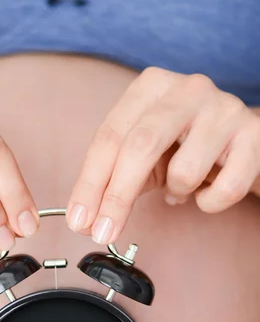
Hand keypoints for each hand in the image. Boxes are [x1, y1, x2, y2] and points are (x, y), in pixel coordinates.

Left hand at [67, 67, 259, 243]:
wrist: (245, 140)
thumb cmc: (187, 146)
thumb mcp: (147, 153)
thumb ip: (115, 176)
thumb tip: (84, 218)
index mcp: (151, 87)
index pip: (109, 137)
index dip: (90, 184)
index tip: (78, 221)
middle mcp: (187, 89)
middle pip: (139, 146)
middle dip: (116, 198)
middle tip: (102, 233)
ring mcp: (223, 109)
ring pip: (184, 171)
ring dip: (177, 192)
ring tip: (183, 187)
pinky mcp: (253, 135)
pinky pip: (224, 188)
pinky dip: (209, 202)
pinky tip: (206, 192)